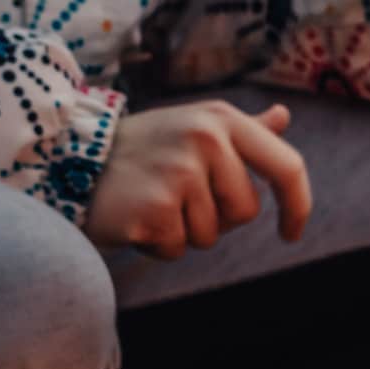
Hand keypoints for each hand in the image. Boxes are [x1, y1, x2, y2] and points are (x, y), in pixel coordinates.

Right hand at [84, 101, 312, 258]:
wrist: (72, 160)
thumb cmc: (143, 149)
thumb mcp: (194, 126)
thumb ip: (243, 129)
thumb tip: (283, 117)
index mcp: (222, 119)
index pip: (287, 166)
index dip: (298, 205)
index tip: (291, 232)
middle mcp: (206, 140)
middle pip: (246, 211)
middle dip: (217, 218)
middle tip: (176, 194)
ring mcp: (180, 174)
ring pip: (210, 236)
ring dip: (183, 232)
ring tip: (151, 202)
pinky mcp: (156, 209)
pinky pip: (177, 249)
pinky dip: (158, 244)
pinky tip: (136, 218)